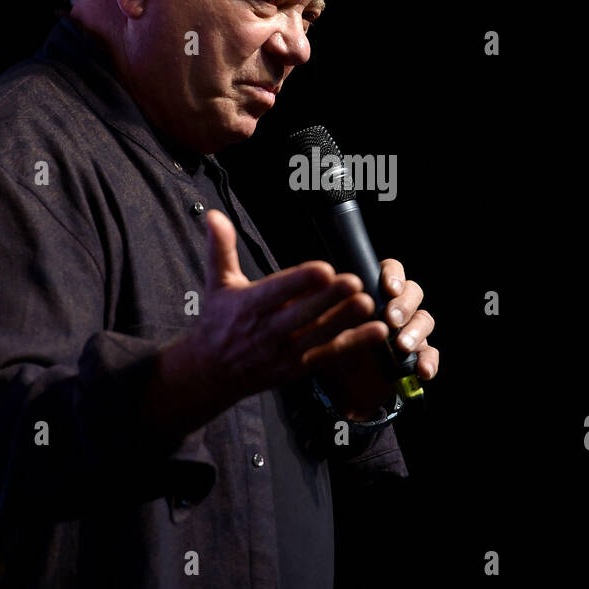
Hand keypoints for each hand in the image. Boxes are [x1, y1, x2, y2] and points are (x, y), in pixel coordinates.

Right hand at [186, 210, 380, 400]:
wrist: (211, 373)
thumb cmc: (217, 323)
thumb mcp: (216, 284)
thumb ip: (221, 249)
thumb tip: (214, 215)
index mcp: (248, 306)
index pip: (276, 291)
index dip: (300, 281)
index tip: (323, 269)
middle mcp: (266, 331)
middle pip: (301, 315)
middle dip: (329, 299)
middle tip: (355, 281)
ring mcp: (283, 352)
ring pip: (318, 336)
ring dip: (345, 320)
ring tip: (367, 303)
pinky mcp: (297, 368)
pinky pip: (329, 355)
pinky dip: (355, 344)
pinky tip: (377, 332)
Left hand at [313, 257, 439, 420]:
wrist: (336, 387)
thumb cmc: (326, 345)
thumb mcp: (317, 322)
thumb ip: (320, 298)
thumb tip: (322, 278)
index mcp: (373, 291)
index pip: (391, 271)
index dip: (394, 276)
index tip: (388, 288)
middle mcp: (395, 306)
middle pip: (413, 293)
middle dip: (404, 304)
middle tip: (391, 319)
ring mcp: (409, 330)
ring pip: (425, 320)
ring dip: (416, 331)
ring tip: (402, 346)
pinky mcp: (416, 356)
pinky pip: (430, 354)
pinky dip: (429, 362)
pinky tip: (422, 372)